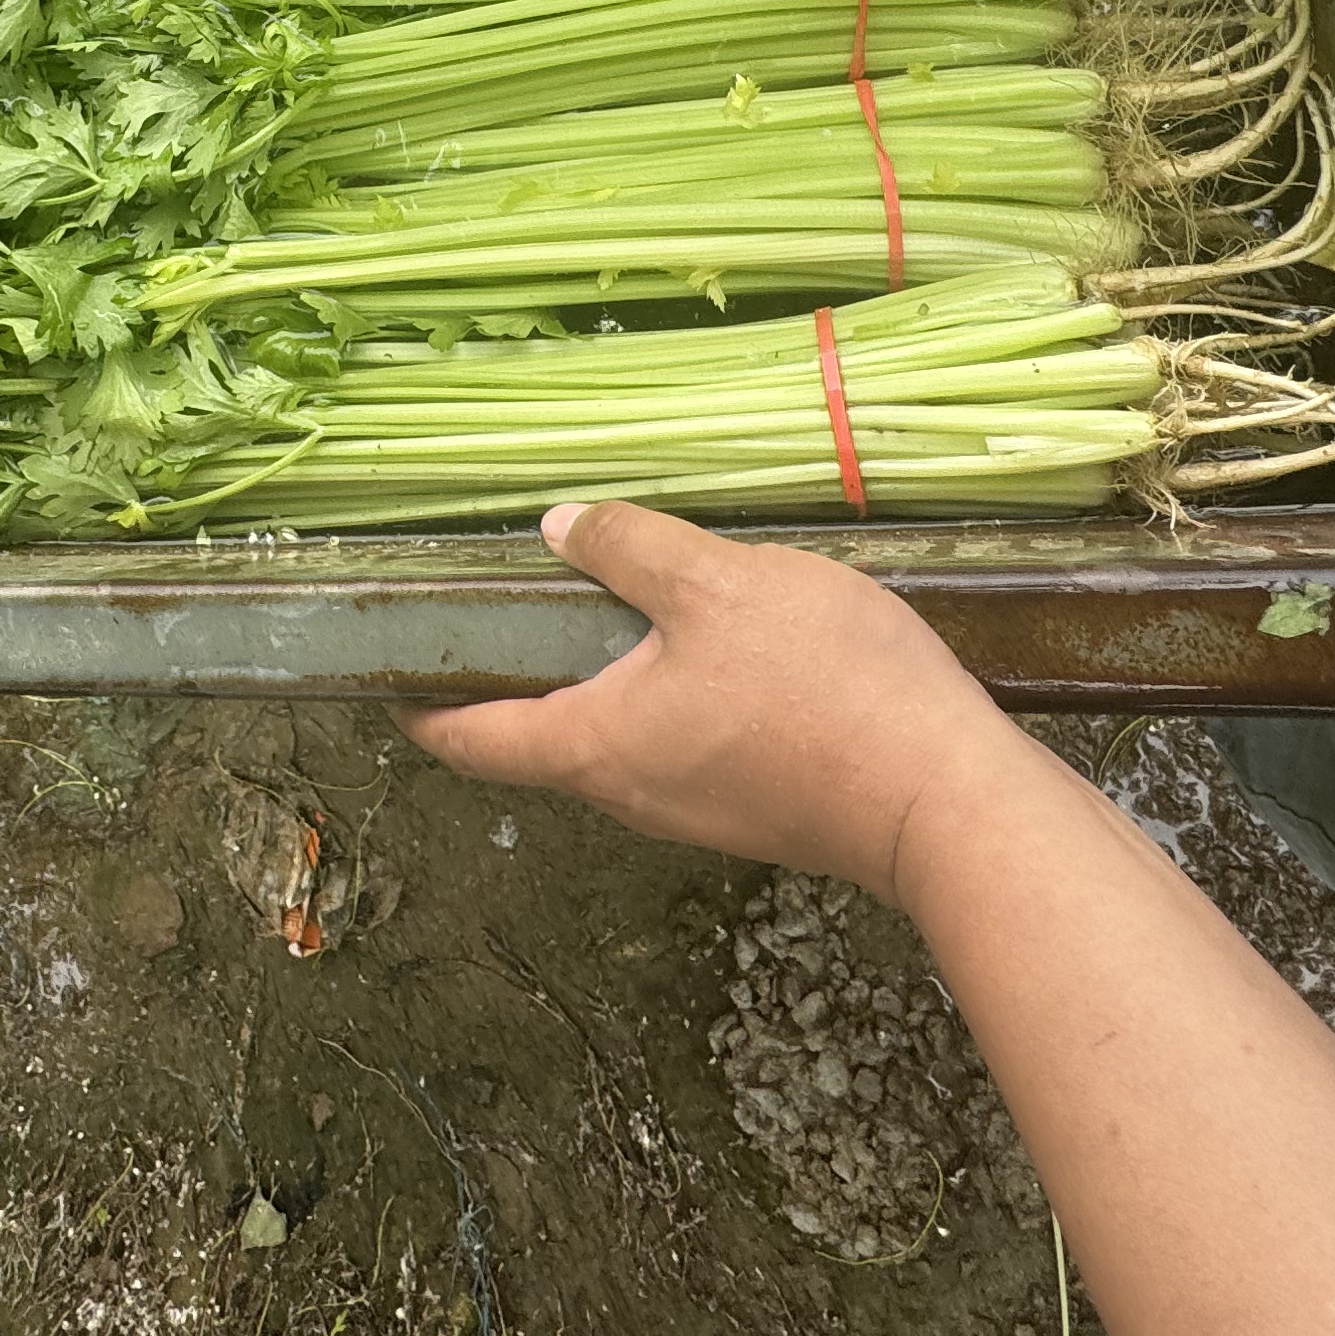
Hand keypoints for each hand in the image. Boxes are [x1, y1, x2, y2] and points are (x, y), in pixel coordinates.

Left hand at [394, 499, 1034, 900]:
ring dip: (602, 677)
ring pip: (617, 738)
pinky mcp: (755, 805)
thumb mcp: (720, 586)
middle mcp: (630, 794)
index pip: (469, 738)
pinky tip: (713, 639)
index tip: (385, 666)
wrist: (950, 802)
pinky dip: (668, 694)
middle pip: (541, 736)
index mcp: (594, 746)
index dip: (417, 703)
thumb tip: (559, 526)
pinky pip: (683, 746)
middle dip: (516, 671)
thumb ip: (631, 550)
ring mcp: (695, 809)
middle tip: (508, 592)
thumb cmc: (826, 692)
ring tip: (615, 597)